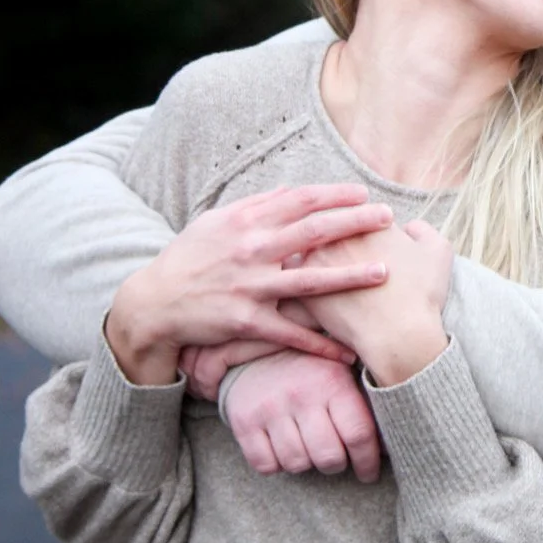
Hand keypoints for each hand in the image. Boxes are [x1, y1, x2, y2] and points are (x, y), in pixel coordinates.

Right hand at [104, 184, 392, 385]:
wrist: (155, 302)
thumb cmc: (189, 257)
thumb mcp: (216, 221)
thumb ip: (255, 206)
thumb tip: (291, 191)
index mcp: (246, 222)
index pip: (300, 200)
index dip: (335, 195)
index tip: (363, 193)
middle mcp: (252, 250)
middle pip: (313, 231)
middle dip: (355, 222)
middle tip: (387, 218)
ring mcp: (251, 286)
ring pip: (310, 280)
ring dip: (350, 277)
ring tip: (384, 272)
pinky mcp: (248, 321)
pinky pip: (291, 333)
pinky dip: (320, 344)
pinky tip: (348, 350)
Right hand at [224, 353, 380, 481]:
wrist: (258, 351)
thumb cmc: (312, 370)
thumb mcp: (341, 374)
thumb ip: (365, 405)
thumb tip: (392, 447)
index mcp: (332, 381)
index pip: (358, 435)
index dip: (368, 462)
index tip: (369, 473)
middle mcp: (301, 394)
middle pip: (329, 458)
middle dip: (335, 464)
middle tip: (334, 457)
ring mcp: (270, 408)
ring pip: (297, 465)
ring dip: (306, 463)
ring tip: (307, 446)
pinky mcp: (244, 422)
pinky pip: (266, 466)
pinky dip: (276, 464)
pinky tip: (282, 446)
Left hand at [303, 219, 453, 386]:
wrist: (399, 336)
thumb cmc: (422, 295)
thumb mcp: (439, 252)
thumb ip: (424, 230)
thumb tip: (410, 226)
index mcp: (366, 221)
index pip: (354, 210)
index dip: (357, 217)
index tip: (359, 229)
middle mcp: (337, 236)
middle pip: (322, 223)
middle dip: (323, 228)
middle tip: (329, 242)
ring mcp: (316, 262)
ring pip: (299, 248)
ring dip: (300, 250)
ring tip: (305, 260)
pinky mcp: (301, 290)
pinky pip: (290, 280)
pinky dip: (291, 281)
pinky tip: (294, 287)